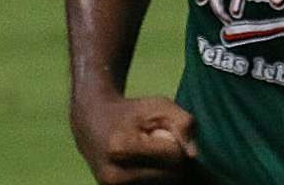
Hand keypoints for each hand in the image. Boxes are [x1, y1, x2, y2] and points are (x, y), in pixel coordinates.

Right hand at [72, 94, 196, 183]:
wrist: (90, 123)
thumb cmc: (130, 112)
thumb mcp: (159, 106)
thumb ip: (184, 123)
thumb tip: (193, 155)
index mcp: (122, 148)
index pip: (173, 156)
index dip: (179, 143)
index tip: (167, 133)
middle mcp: (114, 174)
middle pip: (170, 175)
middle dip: (173, 159)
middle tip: (160, 144)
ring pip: (162, 183)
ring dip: (165, 170)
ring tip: (151, 154)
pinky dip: (154, 177)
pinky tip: (145, 164)